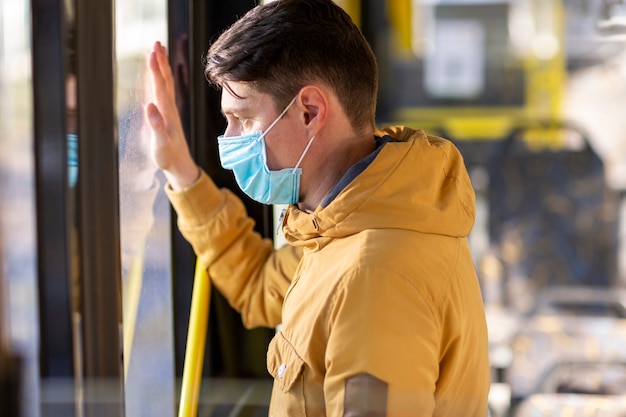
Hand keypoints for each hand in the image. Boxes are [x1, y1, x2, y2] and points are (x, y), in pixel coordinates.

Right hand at [145, 41, 198, 189]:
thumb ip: (156, 126)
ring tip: (158, 50)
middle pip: (165, 80)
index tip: (152, 52)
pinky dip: (161, 78)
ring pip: (166, 83)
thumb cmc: (167, 157)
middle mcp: (169, 108)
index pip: (160, 87)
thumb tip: (150, 105)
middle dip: (160, 61)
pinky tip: (158, 73)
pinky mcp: (168, 114)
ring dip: (162, 66)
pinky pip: (164, 91)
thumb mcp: (160, 145)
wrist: (180, 165)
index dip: (155, 70)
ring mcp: (169, 110)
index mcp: (166, 113)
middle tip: (156, 42)